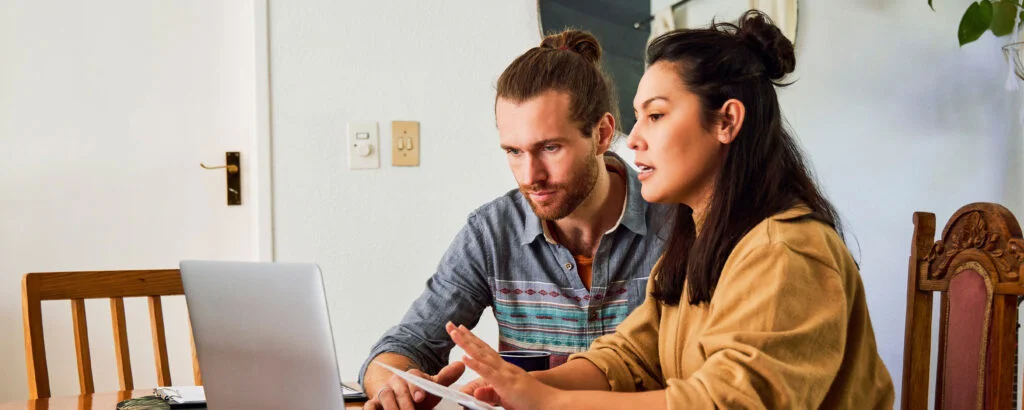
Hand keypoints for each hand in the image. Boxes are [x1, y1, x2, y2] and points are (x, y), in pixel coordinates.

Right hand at [362, 361, 464, 409]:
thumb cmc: (417, 394)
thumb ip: (445, 378)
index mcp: (411, 376)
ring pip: (385, 396)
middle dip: (405, 401)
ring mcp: (384, 392)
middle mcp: (396, 382)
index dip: (416, 388)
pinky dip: (370, 409)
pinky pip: (369, 405)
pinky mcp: (373, 403)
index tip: (421, 396)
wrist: (399, 398)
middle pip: (399, 389)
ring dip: (392, 407)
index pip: (413, 379)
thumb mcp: (431, 387)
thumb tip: (461, 365)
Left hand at [447, 322, 561, 409]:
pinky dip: (476, 364)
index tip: (460, 331)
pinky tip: (464, 357)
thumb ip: (491, 393)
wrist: (551, 404)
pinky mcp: (506, 384)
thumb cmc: (532, 401)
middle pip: (481, 348)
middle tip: (450, 325)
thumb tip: (476, 391)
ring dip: (467, 344)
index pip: (485, 352)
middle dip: (465, 337)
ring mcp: (505, 374)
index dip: (472, 341)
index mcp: (504, 369)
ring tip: (454, 333)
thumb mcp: (505, 398)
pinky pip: (488, 373)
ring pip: (483, 356)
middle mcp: (504, 367)